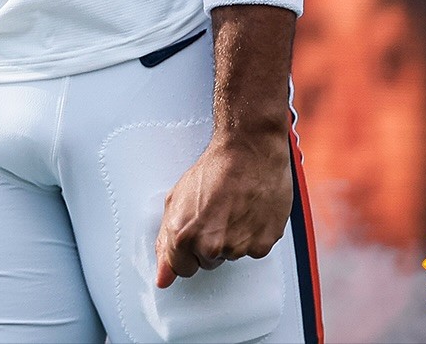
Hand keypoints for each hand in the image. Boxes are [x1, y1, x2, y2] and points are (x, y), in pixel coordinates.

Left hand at [155, 130, 291, 285]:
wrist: (249, 150)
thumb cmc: (216, 167)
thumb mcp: (177, 198)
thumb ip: (166, 242)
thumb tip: (163, 277)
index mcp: (184, 235)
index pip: (181, 268)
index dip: (187, 250)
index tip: (194, 232)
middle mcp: (211, 245)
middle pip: (207, 263)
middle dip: (209, 243)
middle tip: (216, 212)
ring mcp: (238, 247)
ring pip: (231, 255)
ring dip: (232, 237)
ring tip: (234, 207)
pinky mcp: (262, 244)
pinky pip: (253, 250)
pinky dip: (253, 235)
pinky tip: (249, 211)